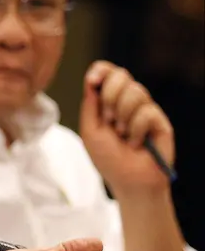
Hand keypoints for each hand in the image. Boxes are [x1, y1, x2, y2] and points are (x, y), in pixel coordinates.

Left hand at [80, 60, 174, 196]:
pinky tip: (136, 143)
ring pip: (136, 91)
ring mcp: (145, 109)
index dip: (101, 70)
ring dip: (123, 115)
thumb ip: (90, 105)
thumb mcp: (90, 131)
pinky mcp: (160, 120)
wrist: (129, 180)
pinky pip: (147, 112)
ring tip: (122, 134)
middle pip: (122, 75)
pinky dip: (137, 130)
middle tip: (108, 119)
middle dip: (110, 95)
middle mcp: (128, 102)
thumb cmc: (108, 158)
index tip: (92, 80)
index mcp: (109, 101)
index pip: (108, 73)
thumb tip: (92, 80)